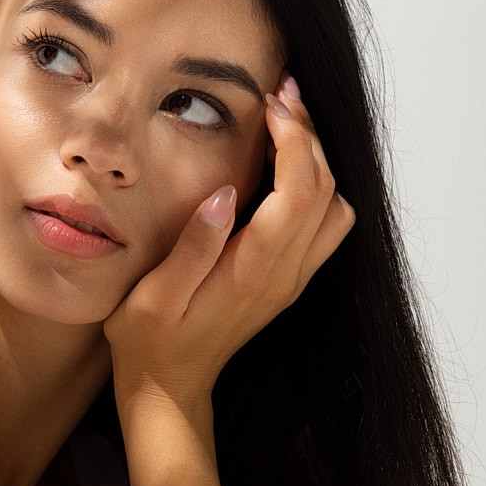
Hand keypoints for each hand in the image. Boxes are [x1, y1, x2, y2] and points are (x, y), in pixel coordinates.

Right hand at [105, 74, 355, 410]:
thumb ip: (194, 247)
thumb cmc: (150, 343)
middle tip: (278, 96)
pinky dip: (314, 186)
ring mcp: (290, 279)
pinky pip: (323, 225)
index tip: (271, 103)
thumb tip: (227, 195)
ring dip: (317, 162)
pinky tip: (281, 168)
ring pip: (335, 208)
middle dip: (308, 136)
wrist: (168, 389)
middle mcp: (284, 274)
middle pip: (325, 190)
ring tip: (282, 126)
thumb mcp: (154, 297)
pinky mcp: (287, 281)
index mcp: (254, 271)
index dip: (294, 139)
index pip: (300, 192)